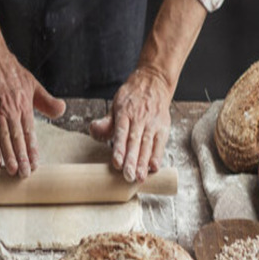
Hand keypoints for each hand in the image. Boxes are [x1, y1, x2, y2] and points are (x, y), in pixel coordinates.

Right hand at [0, 50, 65, 176]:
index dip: (32, 150)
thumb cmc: (12, 74)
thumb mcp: (34, 86)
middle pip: (18, 139)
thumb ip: (47, 101)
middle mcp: (11, 111)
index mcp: (24, 106)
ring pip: (4, 139)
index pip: (30, 133)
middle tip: (26, 174)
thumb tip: (62, 110)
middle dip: (22, 158)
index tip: (36, 163)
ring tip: (14, 171)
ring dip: (9, 157)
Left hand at [90, 66, 172, 182]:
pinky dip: (157, 156)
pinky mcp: (164, 127)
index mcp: (125, 113)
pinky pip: (160, 143)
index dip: (119, 149)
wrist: (154, 81)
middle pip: (135, 142)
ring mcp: (153, 123)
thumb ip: (106, 121)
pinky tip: (154, 168)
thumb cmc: (132, 97)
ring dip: (144, 163)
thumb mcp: (116, 104)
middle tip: (128, 176)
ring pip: (148, 145)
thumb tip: (94, 129)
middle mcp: (140, 118)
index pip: (121, 133)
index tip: (117, 163)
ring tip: (139, 178)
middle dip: (132, 161)